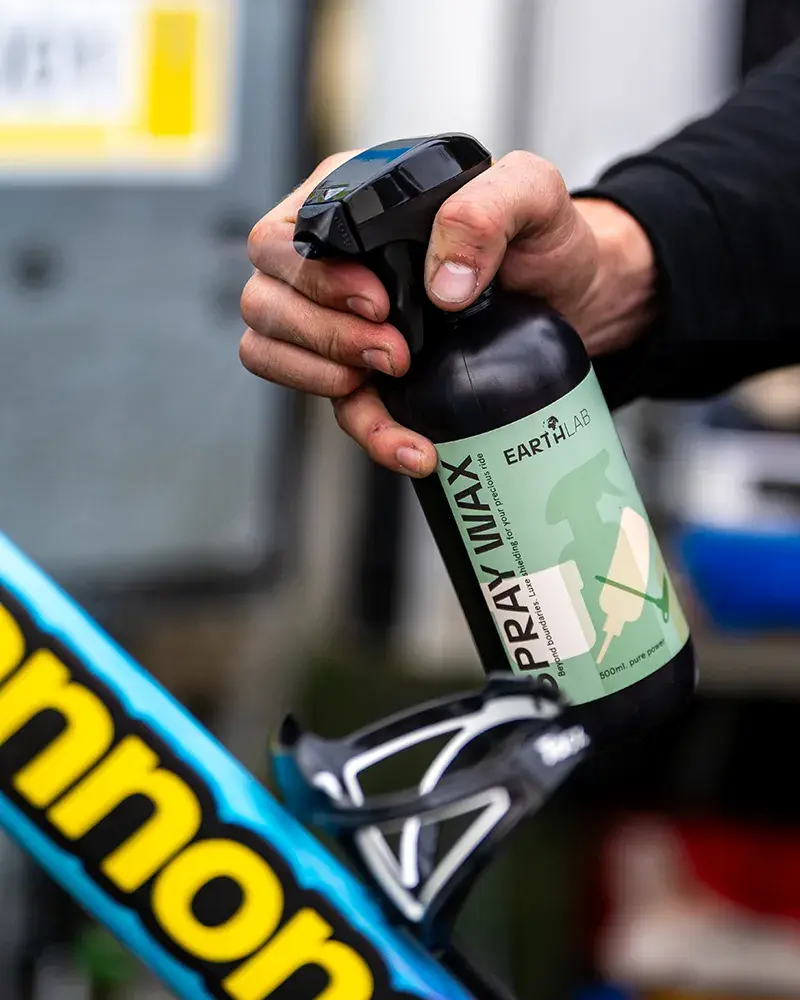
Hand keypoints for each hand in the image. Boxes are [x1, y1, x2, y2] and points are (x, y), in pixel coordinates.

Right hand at [241, 150, 655, 476]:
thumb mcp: (532, 194)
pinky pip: (333, 410)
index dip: (313, 277)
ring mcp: (339, 323)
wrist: (575, 297)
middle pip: (264, 301)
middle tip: (394, 347)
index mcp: (351, 204)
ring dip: (322, 376)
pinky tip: (413, 446)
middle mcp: (332, 264)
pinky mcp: (364, 374)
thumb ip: (487, 208)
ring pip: (269, 353)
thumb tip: (441, 284)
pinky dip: (369, 433)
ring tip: (394, 375)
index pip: (279, 238)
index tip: (378, 301)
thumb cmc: (544, 238)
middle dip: (322, 333)